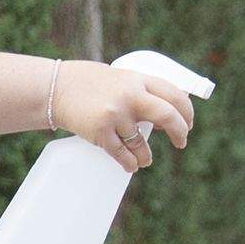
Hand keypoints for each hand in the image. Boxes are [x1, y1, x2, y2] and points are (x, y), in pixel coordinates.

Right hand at [53, 61, 196, 172]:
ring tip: (145, 159)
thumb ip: (144, 91)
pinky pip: (123, 155)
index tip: (188, 124)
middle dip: (180, 133)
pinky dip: (130, 163)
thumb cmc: (91, 83)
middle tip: (181, 142)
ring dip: (147, 156)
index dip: (186, 112)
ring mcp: (115, 114)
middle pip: (169, 116)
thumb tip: (170, 114)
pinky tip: (131, 165)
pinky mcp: (101, 132)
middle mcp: (130, 95)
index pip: (175, 95)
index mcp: (138, 79)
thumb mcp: (122, 78)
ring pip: (143, 144)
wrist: (56, 87)